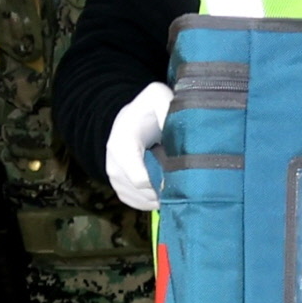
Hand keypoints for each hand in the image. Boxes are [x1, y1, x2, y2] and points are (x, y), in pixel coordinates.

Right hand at [106, 82, 172, 210]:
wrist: (126, 122)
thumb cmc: (145, 109)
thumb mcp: (157, 98)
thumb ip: (168, 108)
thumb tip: (182, 128)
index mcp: (122, 145)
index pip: (140, 179)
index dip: (164, 183)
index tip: (184, 177)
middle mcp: (114, 166)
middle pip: (146, 193)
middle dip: (168, 188)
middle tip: (186, 177)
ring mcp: (116, 181)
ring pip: (145, 202)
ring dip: (164, 194)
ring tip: (175, 176)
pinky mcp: (122, 191)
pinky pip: (142, 204)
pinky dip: (158, 198)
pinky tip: (167, 183)